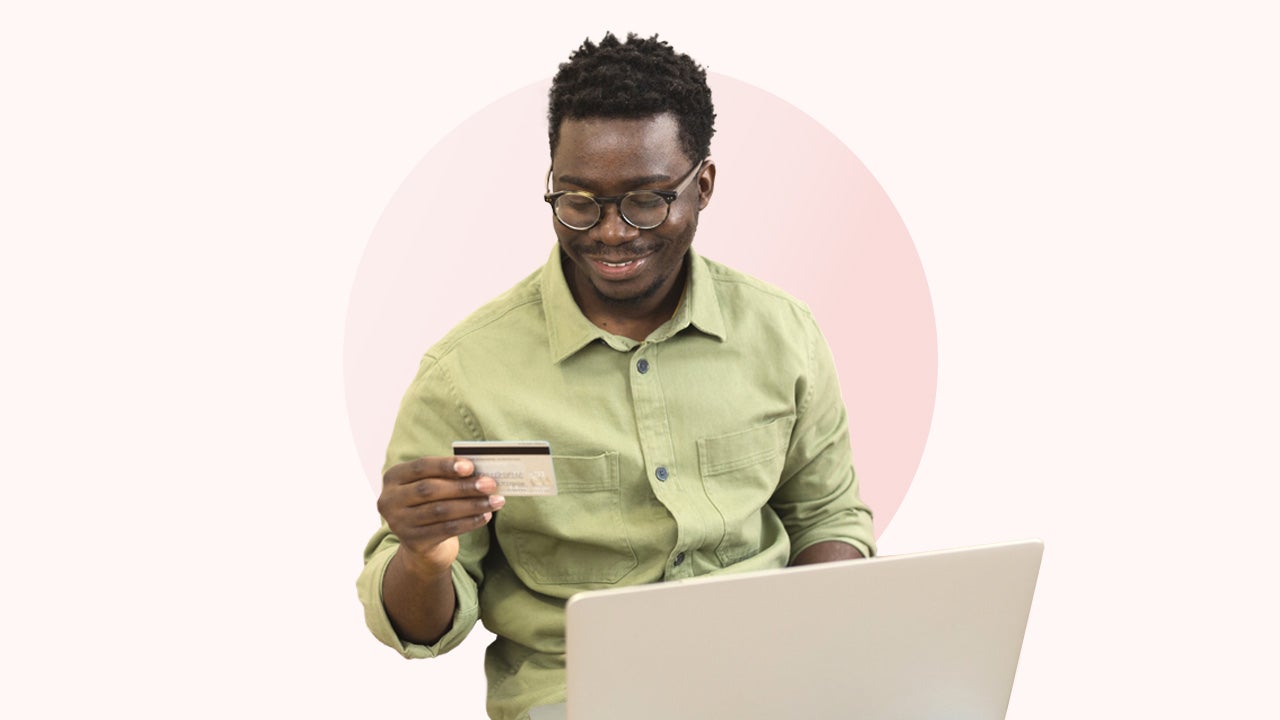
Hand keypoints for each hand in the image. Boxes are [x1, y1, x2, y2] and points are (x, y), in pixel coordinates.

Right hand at [377, 456, 504, 577]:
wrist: (422, 543)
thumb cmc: (431, 503)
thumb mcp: (432, 486)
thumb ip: (448, 476)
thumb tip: (480, 472)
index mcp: (393, 478)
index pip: (421, 467)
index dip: (446, 465)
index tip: (470, 466)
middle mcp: (390, 500)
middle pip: (431, 489)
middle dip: (463, 486)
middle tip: (490, 484)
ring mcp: (399, 523)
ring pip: (441, 511)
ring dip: (472, 505)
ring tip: (495, 501)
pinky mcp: (413, 542)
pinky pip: (446, 529)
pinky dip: (469, 522)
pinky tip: (485, 516)